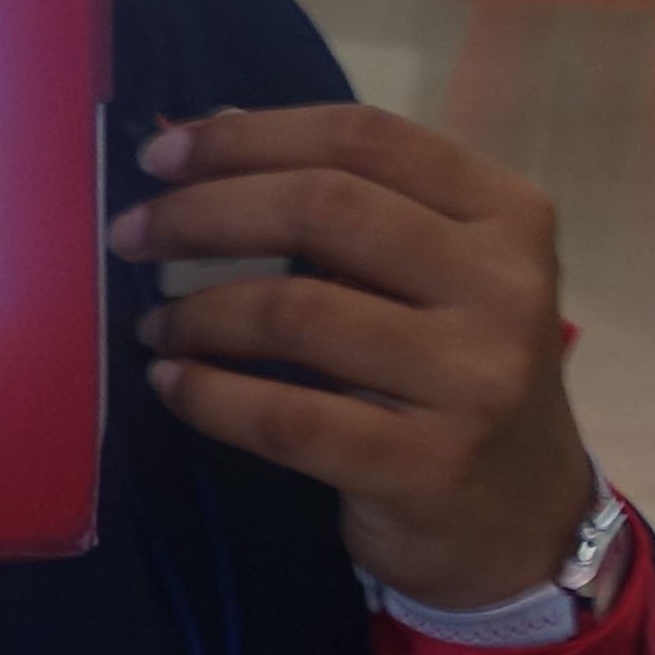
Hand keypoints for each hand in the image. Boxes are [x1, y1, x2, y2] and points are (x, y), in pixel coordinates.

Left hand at [111, 104, 589, 603]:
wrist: (523, 518)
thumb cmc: (452, 374)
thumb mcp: (434, 275)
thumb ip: (346, 206)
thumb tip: (202, 137)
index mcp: (506, 214)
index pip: (362, 138)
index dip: (247, 137)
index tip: (160, 157)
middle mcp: (503, 285)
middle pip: (321, 208)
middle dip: (201, 213)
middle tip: (130, 236)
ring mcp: (472, 379)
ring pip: (294, 310)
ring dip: (196, 312)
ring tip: (154, 326)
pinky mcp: (427, 465)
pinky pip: (284, 416)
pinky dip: (208, 394)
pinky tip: (170, 383)